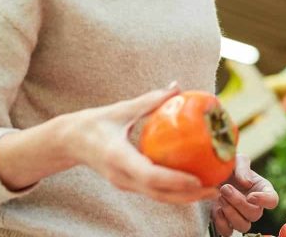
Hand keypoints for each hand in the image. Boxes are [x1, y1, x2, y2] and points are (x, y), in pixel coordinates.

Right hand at [62, 82, 219, 204]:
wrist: (68, 142)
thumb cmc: (95, 122)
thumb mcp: (120, 109)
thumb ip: (149, 100)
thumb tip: (177, 86)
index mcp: (118, 158)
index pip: (149, 175)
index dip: (174, 180)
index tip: (197, 180)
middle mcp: (121, 176)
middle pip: (159, 194)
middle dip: (189, 196)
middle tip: (216, 190)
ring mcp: (124, 184)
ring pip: (158, 197)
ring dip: (186, 198)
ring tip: (213, 189)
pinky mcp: (128, 185)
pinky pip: (155, 191)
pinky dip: (176, 190)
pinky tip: (196, 183)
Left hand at [211, 155, 278, 235]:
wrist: (212, 174)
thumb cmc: (230, 166)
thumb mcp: (237, 159)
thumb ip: (243, 167)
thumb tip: (246, 183)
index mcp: (262, 189)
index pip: (272, 200)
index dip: (264, 201)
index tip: (250, 195)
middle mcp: (255, 205)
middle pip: (255, 214)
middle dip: (238, 202)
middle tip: (225, 188)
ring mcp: (242, 216)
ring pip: (243, 226)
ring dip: (230, 213)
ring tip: (220, 197)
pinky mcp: (227, 223)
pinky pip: (228, 232)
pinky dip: (221, 223)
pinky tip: (216, 209)